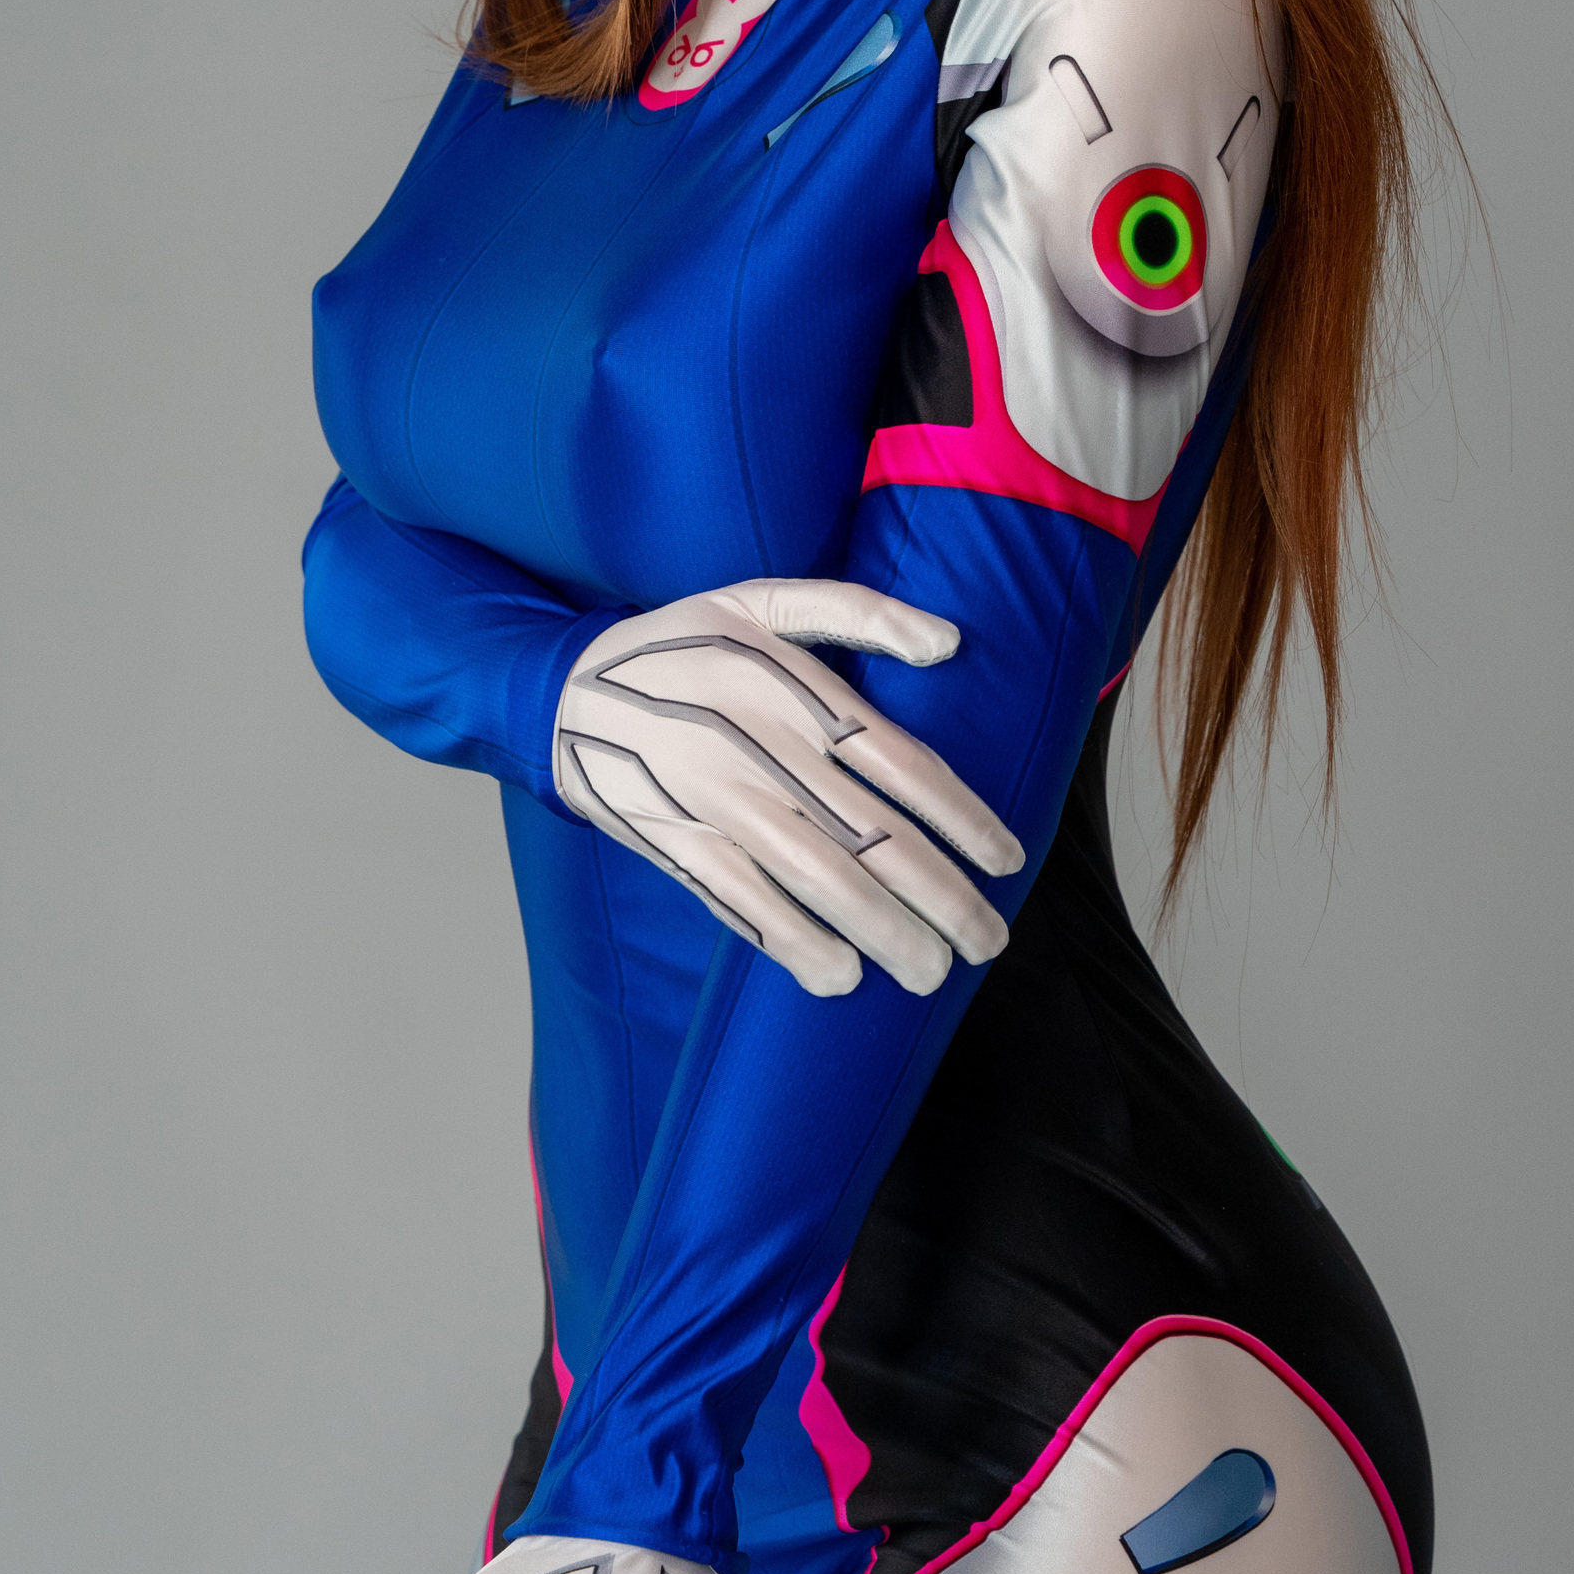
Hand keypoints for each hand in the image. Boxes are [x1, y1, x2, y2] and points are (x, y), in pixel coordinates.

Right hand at [553, 578, 1023, 995]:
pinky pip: (743, 905)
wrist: (563, 690)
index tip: (1009, 860)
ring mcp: (716, 804)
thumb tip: (950, 641)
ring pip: (817, 881)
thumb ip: (857, 612)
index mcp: (793, 691)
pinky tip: (839, 977)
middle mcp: (761, 751)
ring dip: (882, 934)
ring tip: (931, 973)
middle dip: (940, 899)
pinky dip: (793, 945)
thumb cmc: (681, 644)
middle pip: (871, 838)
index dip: (963, 819)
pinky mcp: (677, 844)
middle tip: (987, 944)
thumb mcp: (760, 597)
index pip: (901, 765)